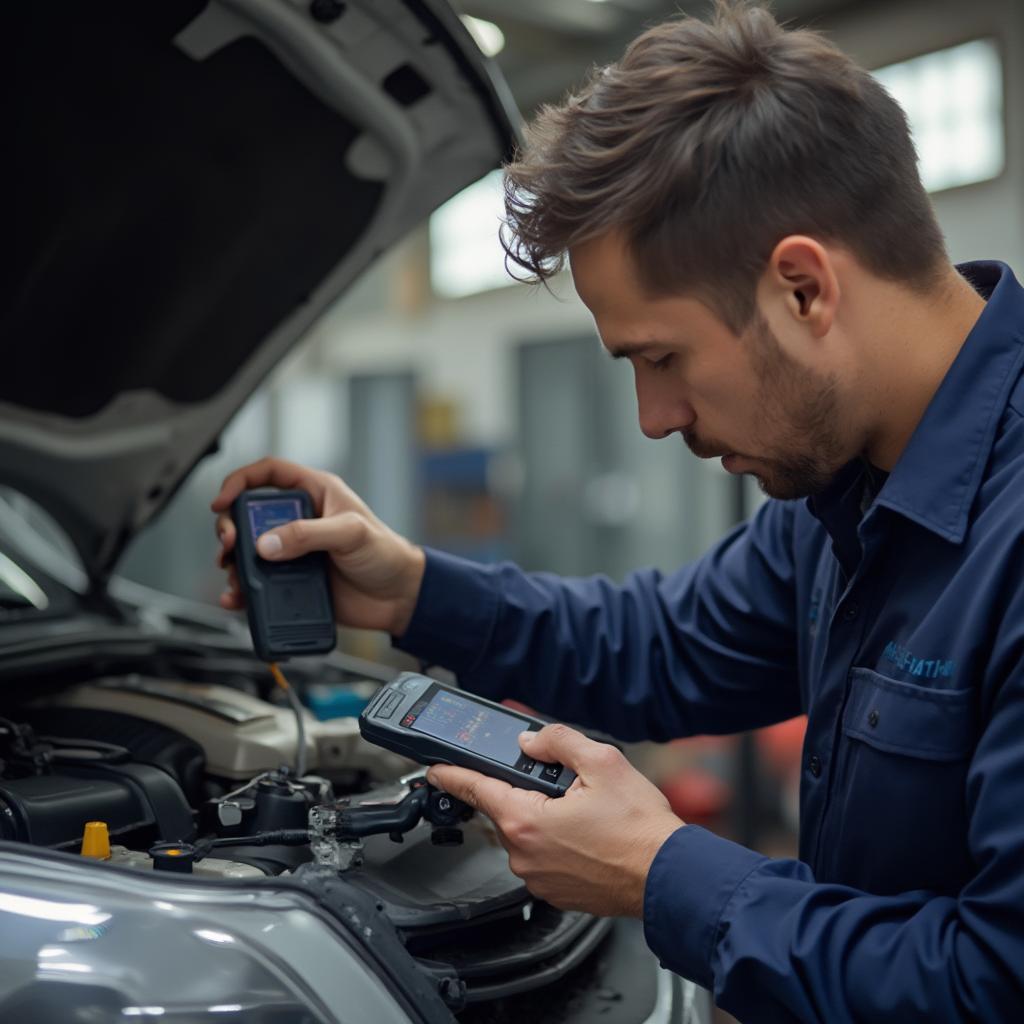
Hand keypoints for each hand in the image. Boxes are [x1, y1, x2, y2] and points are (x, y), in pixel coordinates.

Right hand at [211, 457, 425, 636]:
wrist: (400, 597)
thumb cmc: (387, 554)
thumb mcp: (351, 534)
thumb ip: (309, 534)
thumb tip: (266, 544)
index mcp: (316, 494)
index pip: (269, 473)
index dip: (241, 480)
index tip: (222, 500)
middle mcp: (300, 521)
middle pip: (249, 514)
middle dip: (231, 527)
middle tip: (230, 544)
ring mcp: (294, 552)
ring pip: (249, 551)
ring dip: (233, 562)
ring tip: (233, 574)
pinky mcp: (293, 581)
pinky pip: (259, 583)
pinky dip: (242, 591)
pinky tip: (236, 597)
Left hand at [427, 724, 683, 917]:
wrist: (668, 878)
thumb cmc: (639, 829)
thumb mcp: (602, 762)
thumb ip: (559, 742)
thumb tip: (531, 740)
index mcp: (526, 820)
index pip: (475, 790)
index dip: (452, 774)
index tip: (435, 769)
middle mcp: (524, 854)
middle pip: (508, 809)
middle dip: (529, 793)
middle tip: (569, 788)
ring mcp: (538, 877)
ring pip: (527, 835)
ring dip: (546, 820)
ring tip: (589, 816)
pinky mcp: (555, 893)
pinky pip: (544, 858)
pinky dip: (559, 844)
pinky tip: (590, 838)